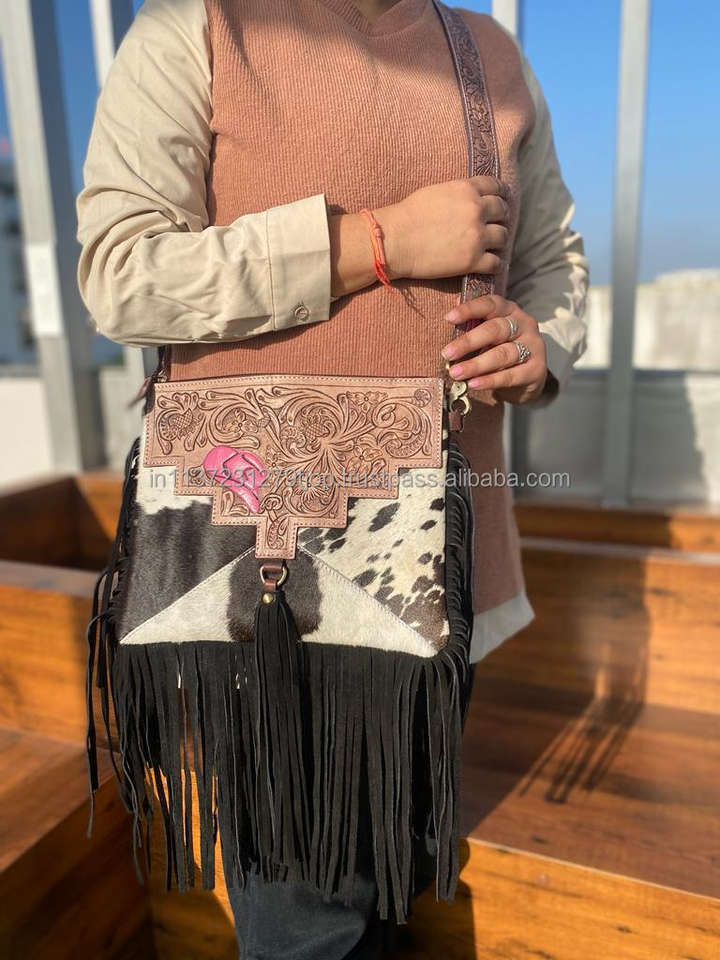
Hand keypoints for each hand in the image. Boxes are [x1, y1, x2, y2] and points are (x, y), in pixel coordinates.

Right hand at [377, 176, 510, 280]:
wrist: (395, 241)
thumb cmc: (408, 215)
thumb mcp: (437, 192)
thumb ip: (459, 193)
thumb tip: (471, 199)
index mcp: (467, 190)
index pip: (496, 187)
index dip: (501, 195)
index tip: (502, 201)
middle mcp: (476, 210)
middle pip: (503, 212)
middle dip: (500, 218)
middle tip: (494, 226)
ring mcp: (477, 236)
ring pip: (503, 237)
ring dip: (498, 241)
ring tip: (490, 246)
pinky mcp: (473, 261)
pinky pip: (496, 263)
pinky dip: (495, 264)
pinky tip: (489, 265)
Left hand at [441, 295, 547, 404]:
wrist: (528, 377)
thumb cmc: (501, 349)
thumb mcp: (489, 335)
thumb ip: (473, 323)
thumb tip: (452, 310)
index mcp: (510, 310)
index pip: (491, 304)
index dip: (470, 309)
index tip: (449, 318)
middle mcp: (524, 325)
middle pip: (495, 330)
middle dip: (469, 341)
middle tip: (447, 353)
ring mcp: (533, 347)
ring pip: (502, 354)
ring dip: (476, 365)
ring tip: (456, 373)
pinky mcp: (536, 370)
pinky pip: (510, 376)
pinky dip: (490, 380)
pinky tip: (473, 384)